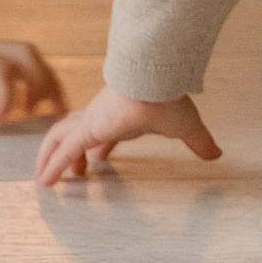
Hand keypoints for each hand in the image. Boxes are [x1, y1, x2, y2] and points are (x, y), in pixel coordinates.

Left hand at [0, 0, 65, 123]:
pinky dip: (33, 76)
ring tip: (53, 108)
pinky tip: (29, 95)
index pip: (0, 71)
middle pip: (27, 58)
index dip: (7, 96)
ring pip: (27, 55)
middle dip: (45, 86)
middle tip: (53, 115)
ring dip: (45, 79)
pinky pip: (17, 59)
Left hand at [35, 85, 222, 185]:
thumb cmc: (170, 98)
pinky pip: (65, 150)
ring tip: (45, 180)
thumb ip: (198, 141)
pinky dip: (53, 165)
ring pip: (60, 138)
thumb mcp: (186, 127)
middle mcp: (103, 117)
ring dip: (51, 158)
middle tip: (72, 173)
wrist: (159, 81)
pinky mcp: (88, 128)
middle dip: (70, 154)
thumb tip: (216, 154)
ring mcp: (93, 121)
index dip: (98, 147)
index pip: (104, 132)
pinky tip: (45, 181)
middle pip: (76, 132)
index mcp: (123, 118)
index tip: (97, 160)